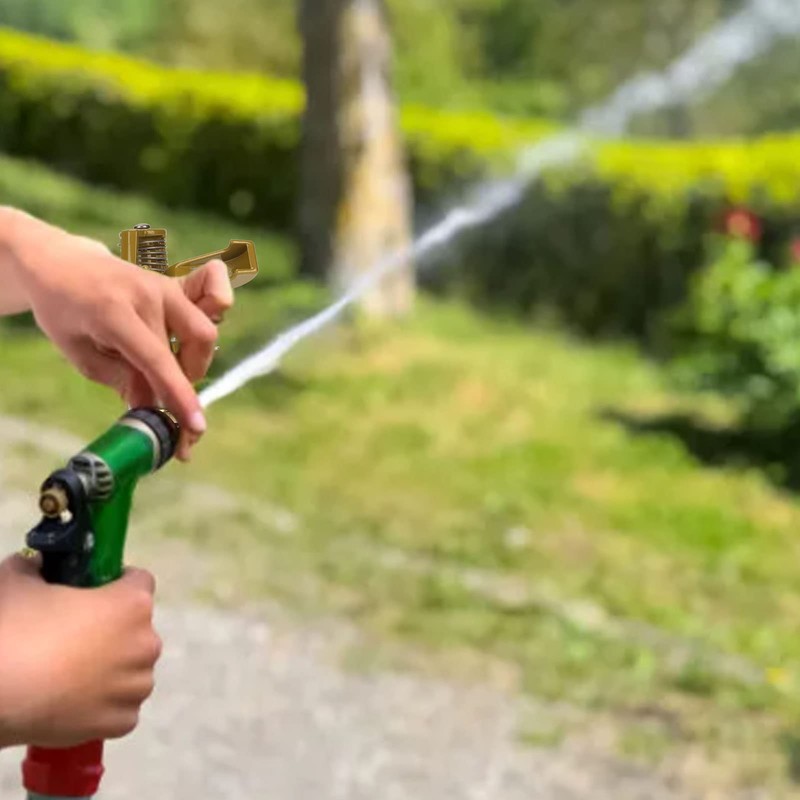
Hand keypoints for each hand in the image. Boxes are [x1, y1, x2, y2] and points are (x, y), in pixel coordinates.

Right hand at [0, 554, 161, 747]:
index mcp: (133, 603)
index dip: (115, 583)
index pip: (139, 581)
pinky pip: (122, 707)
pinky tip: (75, 701)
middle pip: (137, 629)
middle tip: (74, 637)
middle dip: (114, 630)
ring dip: (113, 669)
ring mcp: (138, 685)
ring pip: (134, 670)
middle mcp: (146, 642)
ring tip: (72, 674)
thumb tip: (37, 564)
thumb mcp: (18, 581)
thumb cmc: (14, 629)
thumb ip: (35, 567)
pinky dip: (104, 704)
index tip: (93, 591)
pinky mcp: (124, 721)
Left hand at [1, 209, 232, 459]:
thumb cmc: (62, 310)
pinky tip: (190, 342)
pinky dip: (207, 328)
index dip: (178, 394)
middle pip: (188, 349)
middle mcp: (146, 294)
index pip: (156, 359)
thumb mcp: (78, 352)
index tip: (195, 425)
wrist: (60, 262)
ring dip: (193, 362)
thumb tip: (154, 406)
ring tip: (165, 372)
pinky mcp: (174, 285)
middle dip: (184, 384)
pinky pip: (211, 304)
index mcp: (113, 311)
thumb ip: (119, 380)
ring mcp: (164, 285)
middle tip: (164, 400)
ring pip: (203, 333)